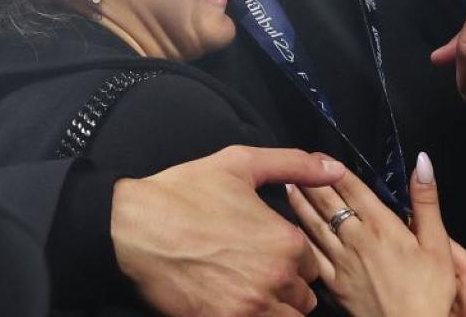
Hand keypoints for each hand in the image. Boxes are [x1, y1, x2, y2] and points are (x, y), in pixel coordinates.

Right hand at [112, 146, 344, 316]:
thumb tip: (335, 167)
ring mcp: (251, 308)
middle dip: (285, 288)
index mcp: (286, 241)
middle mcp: (276, 279)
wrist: (130, 227)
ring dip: (272, 309)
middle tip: (254, 273)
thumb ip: (293, 164)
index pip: (313, 266)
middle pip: (303, 299)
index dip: (292, 260)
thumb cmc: (184, 192)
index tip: (268, 252)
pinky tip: (232, 303)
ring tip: (244, 291)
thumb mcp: (240, 164)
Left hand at [290, 153, 465, 316]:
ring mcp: (341, 262)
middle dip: (309, 180)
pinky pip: (311, 254)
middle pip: (327, 202)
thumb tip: (422, 161)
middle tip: (293, 164)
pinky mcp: (334, 283)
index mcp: (382, 225)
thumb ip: (427, 201)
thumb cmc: (429, 291)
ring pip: (314, 225)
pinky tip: (291, 229)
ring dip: (299, 202)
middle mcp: (356, 239)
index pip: (352, 187)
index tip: (319, 155)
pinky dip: (300, 237)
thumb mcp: (438, 244)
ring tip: (286, 185)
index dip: (333, 168)